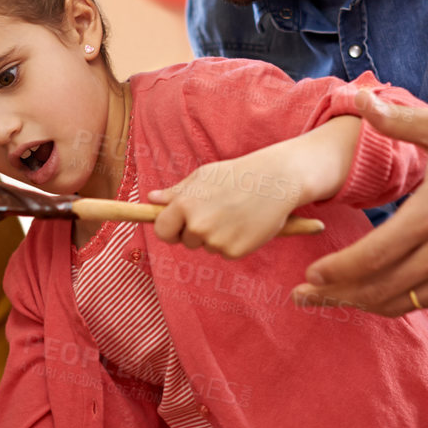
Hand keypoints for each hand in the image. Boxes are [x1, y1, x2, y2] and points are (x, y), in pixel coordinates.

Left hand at [147, 153, 301, 258]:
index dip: (169, 229)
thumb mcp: (203, 177)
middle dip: (196, 232)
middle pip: (186, 241)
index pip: (162, 230)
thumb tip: (151, 199)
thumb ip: (176, 192)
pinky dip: (234, 242)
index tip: (178, 226)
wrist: (276, 181)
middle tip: (218, 212)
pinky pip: (225, 252)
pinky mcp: (235, 252)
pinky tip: (245, 224)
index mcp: (185, 205)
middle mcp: (198, 225)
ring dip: (216, 236)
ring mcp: (216, 241)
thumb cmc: (237, 175)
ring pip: (207, 247)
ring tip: (235, 214)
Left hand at [293, 91, 427, 314]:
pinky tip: (366, 296)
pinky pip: (421, 303)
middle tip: (302, 295)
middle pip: (380, 287)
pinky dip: (389, 303)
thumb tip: (358, 97)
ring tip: (326, 299)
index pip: (375, 255)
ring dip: (359, 304)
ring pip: (399, 302)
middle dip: (336, 295)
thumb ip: (397, 120)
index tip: (311, 273)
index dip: (338, 271)